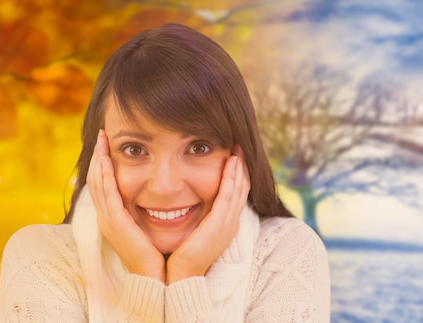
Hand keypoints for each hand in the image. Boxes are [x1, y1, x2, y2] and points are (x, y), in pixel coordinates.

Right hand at [87, 129, 164, 280]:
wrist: (154, 277)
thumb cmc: (155, 253)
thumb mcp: (145, 226)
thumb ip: (144, 209)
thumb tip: (152, 193)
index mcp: (113, 216)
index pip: (102, 184)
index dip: (102, 162)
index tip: (107, 143)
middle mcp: (106, 217)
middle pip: (95, 179)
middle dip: (98, 155)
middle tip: (101, 134)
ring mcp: (108, 220)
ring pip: (97, 183)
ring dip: (99, 159)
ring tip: (102, 139)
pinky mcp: (115, 223)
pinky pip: (107, 194)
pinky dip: (105, 175)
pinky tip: (106, 159)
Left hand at [165, 145, 249, 283]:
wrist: (180, 277)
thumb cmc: (181, 255)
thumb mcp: (194, 231)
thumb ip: (197, 217)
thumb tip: (190, 200)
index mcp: (224, 224)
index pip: (235, 194)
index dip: (236, 175)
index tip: (233, 157)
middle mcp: (230, 223)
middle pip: (242, 189)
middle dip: (241, 167)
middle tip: (239, 147)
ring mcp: (228, 224)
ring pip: (239, 189)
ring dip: (239, 168)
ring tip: (237, 150)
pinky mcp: (221, 224)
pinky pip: (230, 195)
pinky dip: (232, 177)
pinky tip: (232, 162)